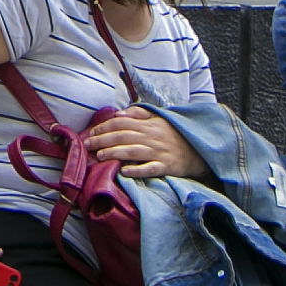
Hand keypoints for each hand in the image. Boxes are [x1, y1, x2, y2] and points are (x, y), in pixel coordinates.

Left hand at [84, 106, 208, 179]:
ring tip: (100, 156)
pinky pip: (150, 168)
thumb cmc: (173, 135)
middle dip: (102, 140)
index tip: (90, 133)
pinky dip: (137, 170)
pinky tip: (125, 172)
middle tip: (87, 146)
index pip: (122, 123)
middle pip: (123, 136)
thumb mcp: (158, 119)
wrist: (198, 149)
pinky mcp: (166, 166)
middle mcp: (152, 137)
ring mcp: (159, 152)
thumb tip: (118, 114)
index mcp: (149, 124)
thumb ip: (139, 114)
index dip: (104, 127)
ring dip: (115, 153)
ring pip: (133, 151)